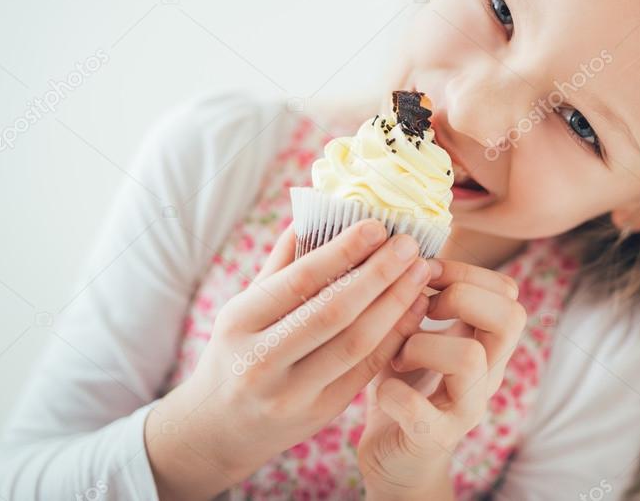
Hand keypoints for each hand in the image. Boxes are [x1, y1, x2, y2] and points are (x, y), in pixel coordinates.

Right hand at [145, 219, 438, 500]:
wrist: (218, 431)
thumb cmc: (237, 353)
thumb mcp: (244, 308)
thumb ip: (282, 264)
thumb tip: (317, 209)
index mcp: (240, 322)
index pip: (299, 281)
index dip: (342, 252)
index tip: (377, 226)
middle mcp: (261, 361)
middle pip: (333, 312)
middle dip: (379, 274)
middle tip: (410, 244)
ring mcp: (292, 393)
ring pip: (357, 343)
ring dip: (396, 303)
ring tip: (421, 271)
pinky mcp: (320, 415)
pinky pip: (366, 369)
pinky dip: (395, 335)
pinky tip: (414, 308)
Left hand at [357, 259, 524, 499]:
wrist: (396, 456)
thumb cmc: (402, 381)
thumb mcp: (411, 330)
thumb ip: (413, 293)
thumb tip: (400, 239)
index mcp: (485, 339)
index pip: (507, 291)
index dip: (466, 271)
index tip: (423, 272)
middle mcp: (488, 370)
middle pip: (511, 316)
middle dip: (459, 297)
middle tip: (422, 308)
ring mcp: (468, 406)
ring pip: (472, 358)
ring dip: (423, 343)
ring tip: (398, 353)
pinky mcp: (437, 437)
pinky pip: (423, 411)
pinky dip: (394, 392)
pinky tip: (382, 387)